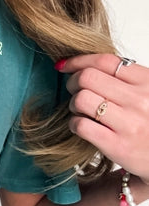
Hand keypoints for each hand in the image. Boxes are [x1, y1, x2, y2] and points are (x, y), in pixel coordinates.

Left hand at [56, 53, 148, 184]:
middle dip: (73, 82)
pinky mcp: (117, 145)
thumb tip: (87, 65)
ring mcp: (128, 123)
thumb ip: (126, 79)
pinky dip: (74, 123)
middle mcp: (139, 100)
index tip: (65, 65)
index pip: (105, 61)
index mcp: (147, 82)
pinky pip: (81, 125)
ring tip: (80, 110)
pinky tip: (80, 126)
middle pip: (88, 77)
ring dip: (73, 104)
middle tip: (74, 91)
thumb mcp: (148, 93)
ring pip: (81, 99)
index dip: (79, 60)